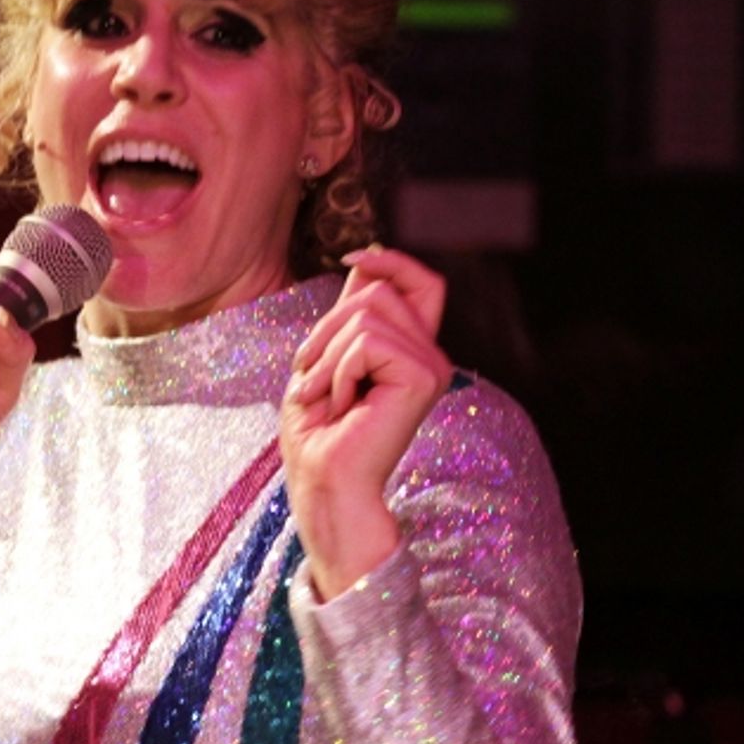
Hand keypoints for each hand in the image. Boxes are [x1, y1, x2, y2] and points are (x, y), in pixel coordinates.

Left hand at [281, 248, 451, 599]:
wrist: (324, 485)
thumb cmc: (319, 435)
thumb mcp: (328, 357)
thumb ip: (353, 313)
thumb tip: (368, 259)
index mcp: (411, 351)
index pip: (422, 282)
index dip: (392, 260)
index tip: (353, 258)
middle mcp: (429, 356)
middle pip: (379, 291)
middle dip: (327, 327)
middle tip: (312, 379)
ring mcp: (432, 366)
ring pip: (367, 313)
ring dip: (327, 355)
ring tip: (326, 397)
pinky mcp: (423, 378)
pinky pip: (367, 342)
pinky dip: (338, 371)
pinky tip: (343, 408)